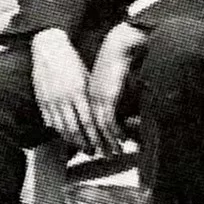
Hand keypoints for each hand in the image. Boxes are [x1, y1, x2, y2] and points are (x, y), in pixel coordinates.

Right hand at [31, 30, 98, 153]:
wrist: (49, 47)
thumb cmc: (72, 61)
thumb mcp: (86, 76)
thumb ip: (92, 96)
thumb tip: (104, 113)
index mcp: (79, 90)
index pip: (89, 121)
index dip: (97, 136)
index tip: (105, 145)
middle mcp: (64, 97)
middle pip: (75, 129)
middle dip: (86, 144)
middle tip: (96, 153)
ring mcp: (50, 100)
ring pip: (62, 128)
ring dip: (73, 142)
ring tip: (83, 148)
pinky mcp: (41, 100)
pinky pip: (50, 121)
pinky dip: (59, 132)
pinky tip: (67, 137)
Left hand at [88, 26, 144, 152]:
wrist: (117, 47)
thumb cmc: (113, 62)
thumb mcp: (105, 82)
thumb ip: (105, 97)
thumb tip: (111, 113)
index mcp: (83, 95)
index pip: (81, 121)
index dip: (85, 136)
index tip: (92, 147)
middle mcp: (86, 98)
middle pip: (87, 128)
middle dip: (95, 144)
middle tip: (103, 155)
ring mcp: (95, 98)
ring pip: (96, 128)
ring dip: (107, 142)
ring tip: (115, 153)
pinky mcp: (105, 97)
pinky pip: (108, 121)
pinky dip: (115, 132)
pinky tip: (123, 139)